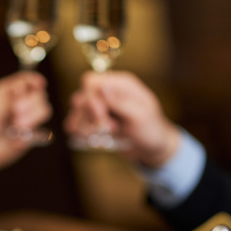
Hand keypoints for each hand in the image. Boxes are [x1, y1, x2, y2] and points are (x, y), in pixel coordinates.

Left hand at [0, 71, 50, 185]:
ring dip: (34, 116)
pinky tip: (15, 140)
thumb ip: (8, 97)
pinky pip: (40, 133)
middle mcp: (22, 103)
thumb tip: (22, 89)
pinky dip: (30, 135)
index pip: (29, 80)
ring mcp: (28, 119)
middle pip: (40, 94)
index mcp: (11, 91)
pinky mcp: (30, 136)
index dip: (35, 81)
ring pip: (45, 110)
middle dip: (31, 101)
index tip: (39, 84)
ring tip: (18, 125)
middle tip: (16, 110)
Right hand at [64, 70, 180, 167]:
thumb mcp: (141, 116)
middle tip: (105, 129)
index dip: (90, 99)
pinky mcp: (97, 120)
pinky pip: (78, 121)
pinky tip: (88, 138)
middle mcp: (109, 91)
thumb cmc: (152, 130)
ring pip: (77, 110)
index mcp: (122, 84)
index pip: (91, 82)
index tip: (101, 118)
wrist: (153, 148)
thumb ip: (121, 102)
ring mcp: (102, 106)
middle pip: (81, 95)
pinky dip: (79, 131)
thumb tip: (102, 88)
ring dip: (83, 124)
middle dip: (87, 115)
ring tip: (98, 135)